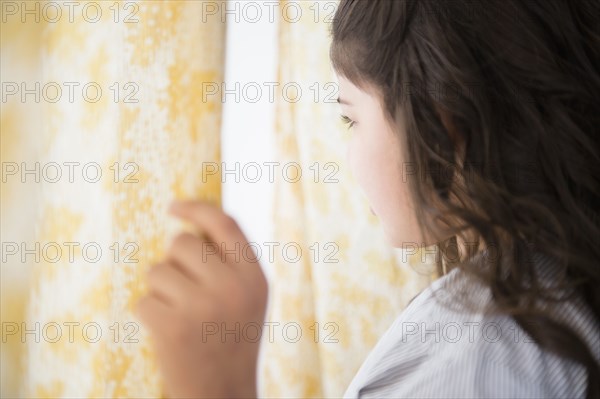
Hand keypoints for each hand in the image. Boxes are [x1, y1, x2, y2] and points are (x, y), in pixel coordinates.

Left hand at [135, 200, 268, 398]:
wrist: (223, 394)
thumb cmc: (231, 339)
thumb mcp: (249, 298)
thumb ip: (232, 263)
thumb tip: (192, 224)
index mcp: (255, 277)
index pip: (225, 224)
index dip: (197, 209)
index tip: (174, 207)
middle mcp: (232, 287)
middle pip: (183, 244)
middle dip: (176, 262)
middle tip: (185, 290)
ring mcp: (202, 306)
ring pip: (158, 271)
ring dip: (161, 291)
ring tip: (179, 315)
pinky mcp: (173, 327)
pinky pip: (144, 301)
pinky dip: (149, 315)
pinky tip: (168, 333)